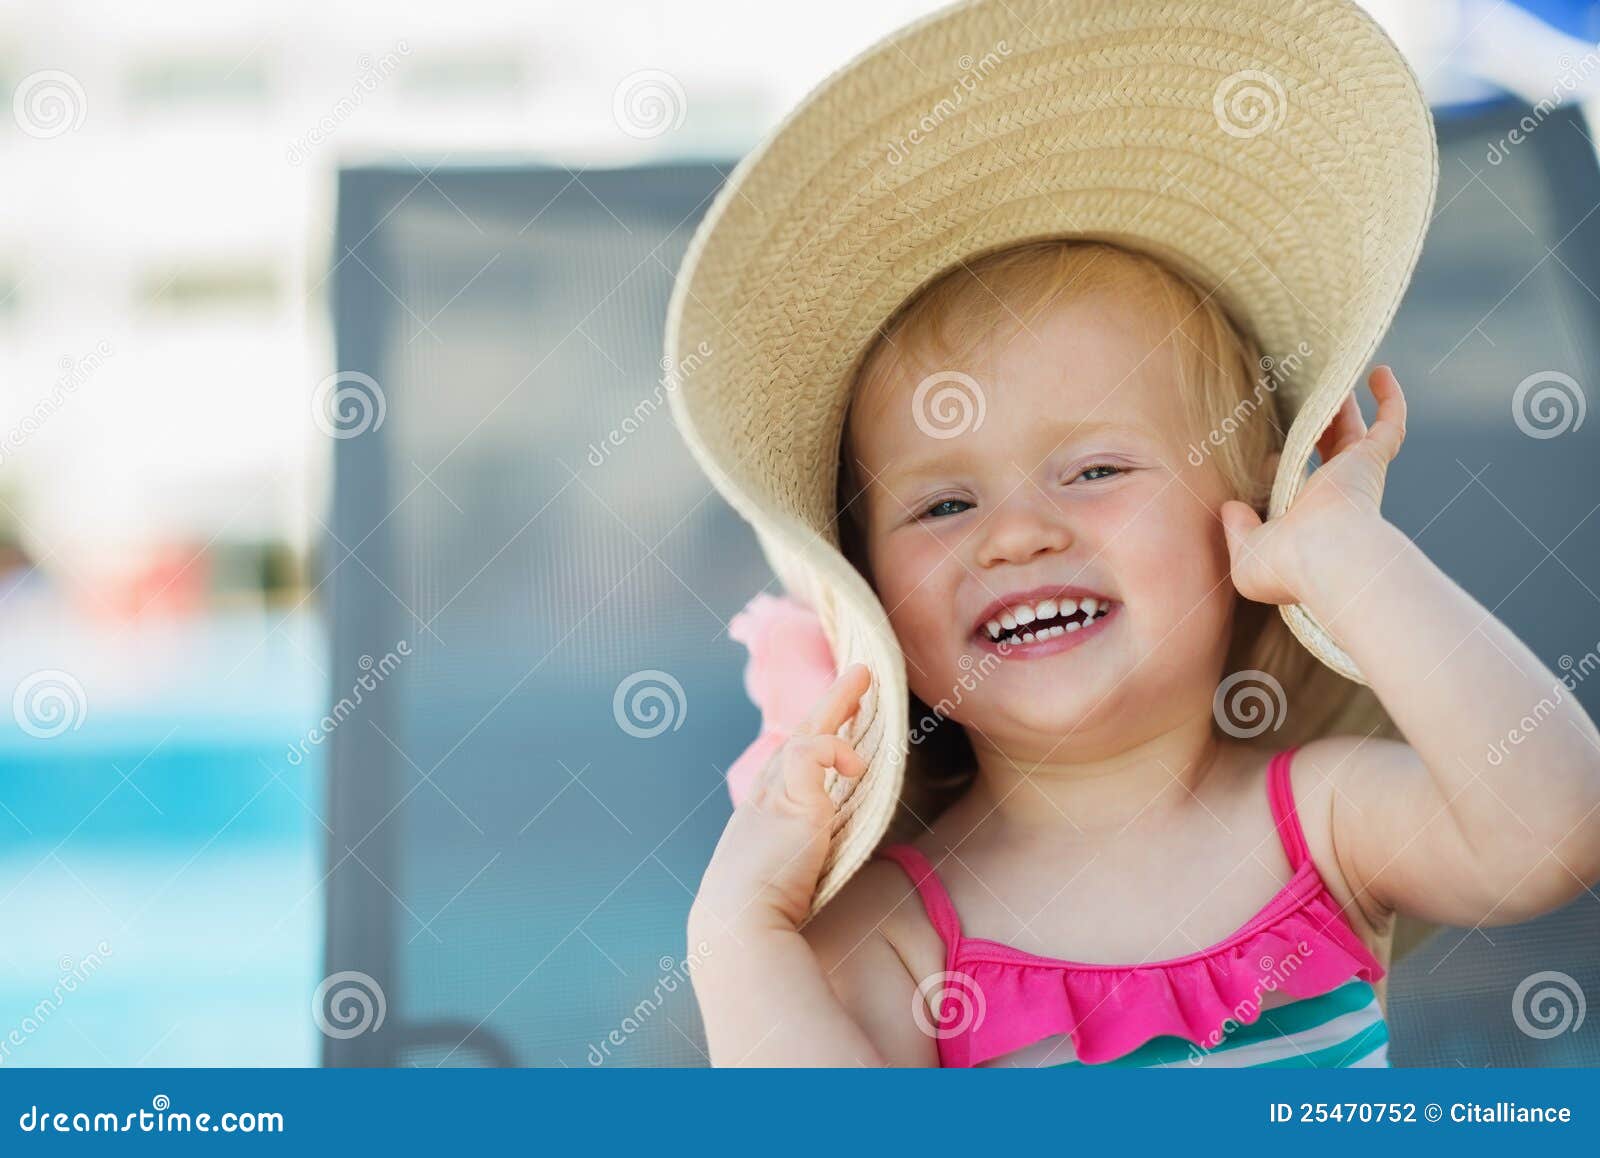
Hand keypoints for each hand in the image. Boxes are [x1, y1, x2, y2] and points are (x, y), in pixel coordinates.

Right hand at [689, 663, 871, 936]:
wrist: (737, 926)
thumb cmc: (759, 918)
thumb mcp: (780, 881)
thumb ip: (799, 862)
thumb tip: (817, 864)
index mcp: (761, 816)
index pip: (790, 764)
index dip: (813, 740)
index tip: (834, 726)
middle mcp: (764, 796)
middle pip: (799, 735)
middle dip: (830, 703)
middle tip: (857, 676)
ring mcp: (774, 793)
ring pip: (808, 731)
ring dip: (838, 703)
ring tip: (863, 680)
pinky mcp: (793, 796)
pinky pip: (815, 750)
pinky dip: (838, 750)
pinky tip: (858, 766)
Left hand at [1220, 365, 1406, 604]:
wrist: (1326, 557)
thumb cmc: (1286, 565)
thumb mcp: (1246, 555)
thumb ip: (1236, 531)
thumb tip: (1230, 508)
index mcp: (1305, 515)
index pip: (1297, 484)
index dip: (1282, 467)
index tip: (1266, 453)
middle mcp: (1335, 493)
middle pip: (1330, 450)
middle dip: (1320, 426)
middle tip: (1305, 397)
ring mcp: (1357, 475)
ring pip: (1355, 431)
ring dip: (1346, 405)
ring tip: (1333, 374)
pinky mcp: (1372, 460)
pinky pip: (1390, 423)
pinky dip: (1390, 398)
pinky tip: (1378, 372)